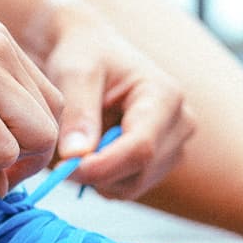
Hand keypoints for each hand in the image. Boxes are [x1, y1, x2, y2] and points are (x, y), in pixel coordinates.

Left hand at [27, 0, 194, 198]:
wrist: (94, 54)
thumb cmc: (86, 55)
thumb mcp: (76, 73)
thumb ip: (78, 112)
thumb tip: (76, 155)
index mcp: (165, 96)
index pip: (141, 147)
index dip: (103, 166)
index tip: (64, 168)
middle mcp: (181, 123)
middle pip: (140, 171)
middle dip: (96, 173)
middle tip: (61, 158)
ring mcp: (175, 146)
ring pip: (134, 185)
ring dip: (99, 178)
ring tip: (78, 147)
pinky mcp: (161, 162)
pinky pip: (129, 188)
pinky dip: (104, 180)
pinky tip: (91, 153)